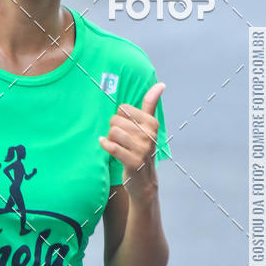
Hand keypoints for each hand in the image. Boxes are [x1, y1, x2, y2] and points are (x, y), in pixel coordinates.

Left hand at [99, 83, 164, 201]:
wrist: (144, 181)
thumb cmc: (142, 149)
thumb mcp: (148, 127)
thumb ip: (151, 104)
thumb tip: (160, 84)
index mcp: (152, 123)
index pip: (123, 108)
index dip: (120, 118)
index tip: (126, 127)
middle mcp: (149, 135)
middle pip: (116, 120)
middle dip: (113, 128)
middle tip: (120, 139)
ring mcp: (142, 149)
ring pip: (113, 132)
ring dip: (110, 139)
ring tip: (116, 145)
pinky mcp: (133, 162)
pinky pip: (112, 147)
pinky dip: (105, 145)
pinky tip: (105, 144)